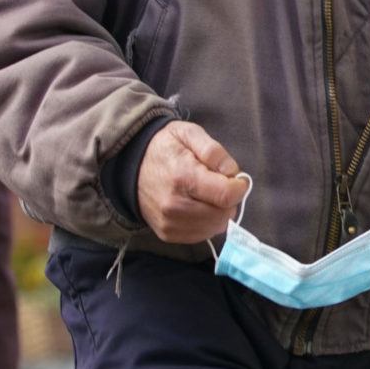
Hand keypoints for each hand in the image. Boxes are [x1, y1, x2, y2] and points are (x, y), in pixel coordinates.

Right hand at [136, 121, 248, 243]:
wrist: (130, 165)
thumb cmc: (164, 147)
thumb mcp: (188, 133)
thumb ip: (213, 150)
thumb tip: (232, 171)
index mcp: (182, 177)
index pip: (226, 195)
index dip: (239, 186)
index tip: (236, 178)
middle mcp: (174, 205)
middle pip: (223, 214)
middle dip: (229, 199)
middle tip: (219, 184)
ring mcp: (170, 223)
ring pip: (215, 227)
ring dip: (219, 212)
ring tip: (206, 194)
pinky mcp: (168, 234)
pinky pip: (202, 235)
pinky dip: (207, 222)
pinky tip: (198, 206)